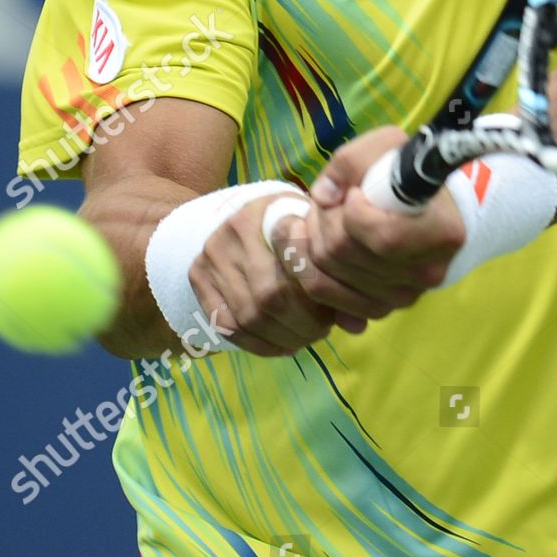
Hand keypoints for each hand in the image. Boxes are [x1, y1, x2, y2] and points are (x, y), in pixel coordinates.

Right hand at [187, 194, 361, 358]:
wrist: (244, 215)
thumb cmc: (291, 224)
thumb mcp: (313, 231)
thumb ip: (334, 272)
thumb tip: (358, 325)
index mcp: (267, 211)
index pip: (293, 263)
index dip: (315, 298)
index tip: (333, 312)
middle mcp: (232, 231)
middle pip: (269, 296)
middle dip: (300, 325)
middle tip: (322, 331)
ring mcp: (210, 256)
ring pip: (247, 316)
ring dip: (281, 338)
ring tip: (303, 338)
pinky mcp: (197, 278)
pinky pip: (226, 325)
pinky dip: (257, 344)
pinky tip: (280, 345)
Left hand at [269, 127, 466, 321]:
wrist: (427, 207)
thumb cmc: (408, 172)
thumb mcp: (388, 147)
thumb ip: (353, 160)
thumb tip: (324, 196)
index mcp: (442, 232)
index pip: (383, 237)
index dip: (354, 213)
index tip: (354, 192)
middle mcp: (426, 272)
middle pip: (345, 253)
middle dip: (323, 218)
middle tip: (329, 199)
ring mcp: (403, 296)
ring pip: (328, 275)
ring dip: (312, 239)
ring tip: (325, 216)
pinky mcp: (381, 307)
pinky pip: (326, 297)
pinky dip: (310, 267)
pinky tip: (318, 243)